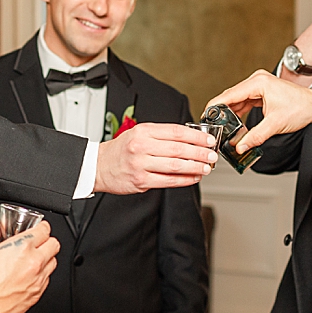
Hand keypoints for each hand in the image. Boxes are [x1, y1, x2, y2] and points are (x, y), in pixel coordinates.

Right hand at [0, 220, 59, 312]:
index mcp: (22, 248)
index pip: (43, 230)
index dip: (40, 227)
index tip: (38, 228)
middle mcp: (34, 263)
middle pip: (54, 245)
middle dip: (46, 241)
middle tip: (37, 242)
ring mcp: (38, 280)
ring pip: (53, 263)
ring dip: (46, 258)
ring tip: (32, 259)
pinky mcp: (37, 295)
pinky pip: (47, 280)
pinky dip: (41, 275)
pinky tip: (28, 275)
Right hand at [95, 122, 215, 193]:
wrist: (99, 166)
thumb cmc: (122, 150)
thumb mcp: (139, 134)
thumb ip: (162, 135)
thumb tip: (191, 139)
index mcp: (143, 131)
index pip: (176, 132)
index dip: (196, 136)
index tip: (208, 140)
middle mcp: (141, 146)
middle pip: (178, 149)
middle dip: (199, 152)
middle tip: (212, 155)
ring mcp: (141, 164)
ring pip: (175, 166)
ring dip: (195, 167)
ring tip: (206, 167)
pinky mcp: (141, 181)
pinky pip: (168, 181)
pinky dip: (185, 180)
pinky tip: (194, 177)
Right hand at [206, 71, 311, 152]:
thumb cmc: (301, 108)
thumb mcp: (275, 125)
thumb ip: (255, 136)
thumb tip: (241, 146)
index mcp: (258, 83)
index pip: (229, 94)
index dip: (215, 106)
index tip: (206, 115)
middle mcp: (257, 81)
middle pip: (231, 96)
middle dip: (222, 112)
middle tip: (213, 125)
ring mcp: (259, 86)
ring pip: (237, 100)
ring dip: (231, 113)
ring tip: (224, 127)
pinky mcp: (262, 92)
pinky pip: (245, 101)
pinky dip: (240, 112)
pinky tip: (236, 123)